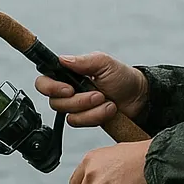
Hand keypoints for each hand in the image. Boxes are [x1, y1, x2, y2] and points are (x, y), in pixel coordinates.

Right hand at [34, 52, 148, 127]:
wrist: (139, 98)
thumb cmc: (123, 77)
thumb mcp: (104, 63)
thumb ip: (83, 61)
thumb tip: (62, 60)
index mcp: (69, 74)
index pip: (44, 81)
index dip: (50, 87)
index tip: (68, 89)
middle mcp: (69, 91)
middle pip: (55, 102)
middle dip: (79, 100)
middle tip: (97, 94)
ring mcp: (77, 107)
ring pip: (68, 115)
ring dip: (90, 109)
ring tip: (106, 101)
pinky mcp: (85, 119)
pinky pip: (79, 123)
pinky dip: (96, 116)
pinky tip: (109, 110)